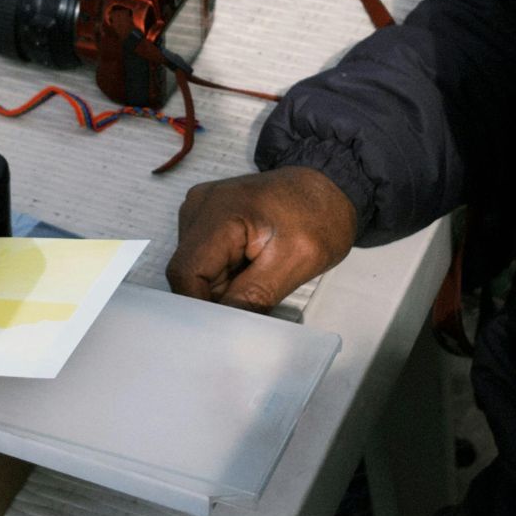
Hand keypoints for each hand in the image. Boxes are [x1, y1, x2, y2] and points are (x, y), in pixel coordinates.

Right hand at [167, 166, 357, 312]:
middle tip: (256, 299)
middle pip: (188, 273)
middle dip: (217, 296)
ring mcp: (200, 211)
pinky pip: (205, 259)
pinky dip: (225, 273)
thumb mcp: (295, 262)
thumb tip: (223, 329)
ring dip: (222, 286)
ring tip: (258, 276)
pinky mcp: (206, 218)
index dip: (201, 305)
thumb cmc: (320, 216)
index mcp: (218, 211)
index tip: (227, 326)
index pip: (185, 272)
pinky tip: (250, 267)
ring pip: (195, 270)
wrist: (329, 187)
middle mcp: (199, 207)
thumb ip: (253, 296)